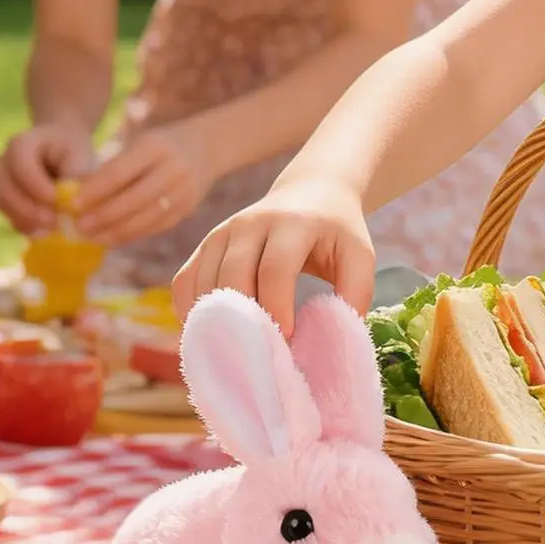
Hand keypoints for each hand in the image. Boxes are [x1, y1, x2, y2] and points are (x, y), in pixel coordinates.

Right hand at [0, 123, 96, 235]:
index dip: (38, 188)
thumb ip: (76, 177)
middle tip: (55, 222)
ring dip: (27, 220)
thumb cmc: (71, 150)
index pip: (22, 168)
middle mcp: (3, 163)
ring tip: (53, 227)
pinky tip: (45, 230)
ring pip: (4, 205)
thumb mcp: (80, 156)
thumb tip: (70, 204)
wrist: (60, 147)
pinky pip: (9, 215)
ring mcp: (0, 181)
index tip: (59, 201)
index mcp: (21, 145)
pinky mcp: (4, 198)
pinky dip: (26, 225)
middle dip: (30, 210)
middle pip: (6, 190)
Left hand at [74, 121, 216, 246]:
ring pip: (146, 218)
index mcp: (155, 146)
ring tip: (93, 237)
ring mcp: (185, 190)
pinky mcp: (188, 208)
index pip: (119, 173)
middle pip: (133, 199)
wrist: (206, 148)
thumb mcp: (139, 145)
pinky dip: (133, 235)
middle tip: (79, 227)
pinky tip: (113, 238)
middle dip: (103, 216)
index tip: (73, 204)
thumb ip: (115, 168)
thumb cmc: (160, 146)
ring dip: (116, 231)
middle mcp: (174, 168)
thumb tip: (80, 198)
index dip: (95, 191)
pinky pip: (157, 226)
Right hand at [172, 173, 374, 333]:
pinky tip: (212, 334)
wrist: (311, 191)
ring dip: (218, 319)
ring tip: (237, 350)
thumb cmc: (337, 231)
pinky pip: (185, 280)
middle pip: (234, 275)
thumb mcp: (360, 254)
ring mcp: (223, 232)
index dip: (277, 307)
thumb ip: (357, 291)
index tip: (288, 340)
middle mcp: (250, 223)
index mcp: (292, 223)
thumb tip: (339, 334)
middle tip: (261, 352)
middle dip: (245, 318)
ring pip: (205, 280)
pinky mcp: (207, 244)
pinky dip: (191, 310)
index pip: (275, 268)